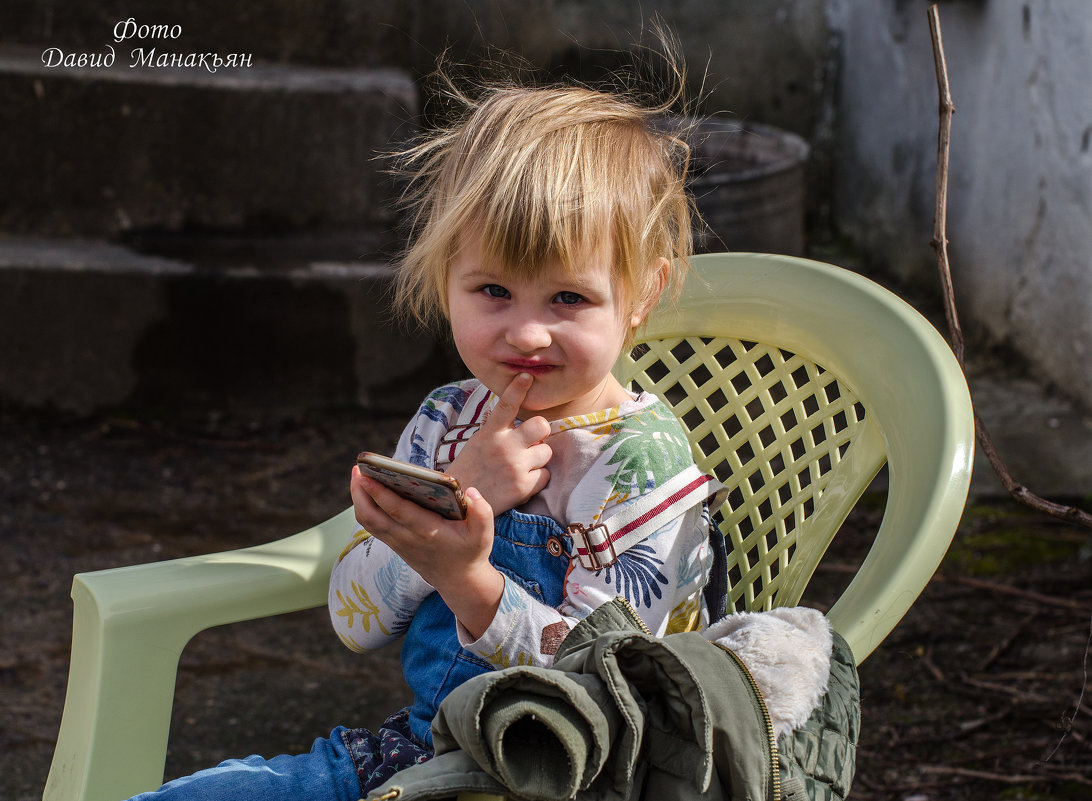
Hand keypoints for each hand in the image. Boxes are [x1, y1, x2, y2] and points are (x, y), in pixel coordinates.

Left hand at [350, 470, 503, 639]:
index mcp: (427, 531)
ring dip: (358, 498)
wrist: (459, 581)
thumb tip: (470, 491)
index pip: (396, 510)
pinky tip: (366, 490)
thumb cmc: (471, 552)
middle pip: (371, 515)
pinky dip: (364, 507)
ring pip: (367, 521)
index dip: (378, 492)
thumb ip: (482, 511)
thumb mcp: (484, 534)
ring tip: (358, 474)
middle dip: (359, 492)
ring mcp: (398, 542)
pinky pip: (372, 525)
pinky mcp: (395, 543)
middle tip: (357, 468)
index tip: (366, 474)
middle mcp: (407, 537)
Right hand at [445, 373, 551, 513]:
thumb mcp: (478, 443)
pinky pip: (546, 476)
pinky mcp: (523, 487)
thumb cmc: (471, 471)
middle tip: (532, 443)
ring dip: (539, 459)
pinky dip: (538, 480)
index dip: (518, 388)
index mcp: (490, 433)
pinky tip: (521, 483)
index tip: (527, 376)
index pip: (506, 405)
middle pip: (541, 426)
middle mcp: (504, 446)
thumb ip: (497, 430)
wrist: (460, 506)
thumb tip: (517, 415)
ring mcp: (515, 466)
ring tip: (521, 468)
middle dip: (541, 433)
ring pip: (547, 452)